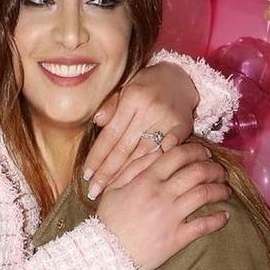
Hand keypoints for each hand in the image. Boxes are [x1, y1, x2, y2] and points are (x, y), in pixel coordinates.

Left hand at [83, 61, 199, 199]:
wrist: (179, 78)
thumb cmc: (145, 86)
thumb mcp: (125, 88)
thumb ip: (110, 106)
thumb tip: (97, 122)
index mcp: (132, 99)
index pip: (110, 135)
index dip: (97, 157)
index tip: (86, 176)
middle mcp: (149, 109)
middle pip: (124, 148)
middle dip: (107, 172)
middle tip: (94, 192)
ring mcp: (167, 119)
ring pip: (143, 154)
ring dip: (126, 175)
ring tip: (111, 191)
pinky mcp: (183, 127)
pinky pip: (166, 153)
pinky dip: (154, 167)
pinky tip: (142, 182)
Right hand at [95, 143, 228, 269]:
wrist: (106, 254)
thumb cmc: (108, 220)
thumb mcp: (114, 188)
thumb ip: (134, 167)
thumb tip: (157, 151)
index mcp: (146, 180)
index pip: (177, 155)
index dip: (195, 150)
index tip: (204, 153)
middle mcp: (161, 195)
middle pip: (197, 172)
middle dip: (214, 168)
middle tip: (219, 172)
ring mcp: (171, 217)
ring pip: (205, 194)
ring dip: (220, 190)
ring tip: (225, 191)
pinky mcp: (177, 238)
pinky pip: (204, 225)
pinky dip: (218, 219)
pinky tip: (225, 216)